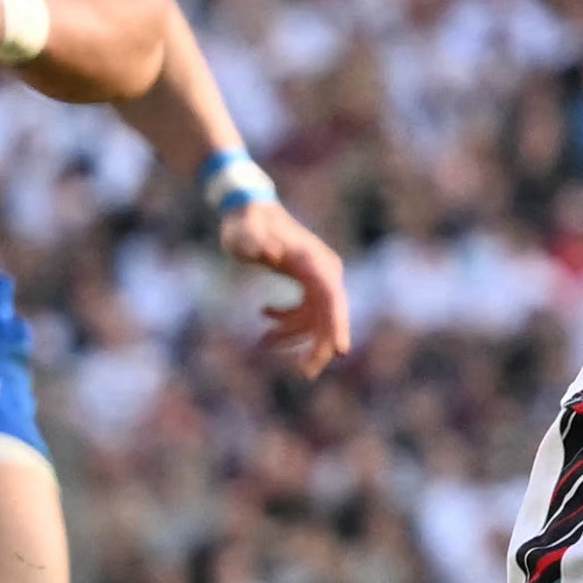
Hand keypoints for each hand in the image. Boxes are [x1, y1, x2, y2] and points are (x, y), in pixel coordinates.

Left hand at [223, 191, 355, 374]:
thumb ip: (252, 240)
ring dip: (293, 336)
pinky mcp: (308, 284)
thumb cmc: (246, 222)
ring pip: (316, 319)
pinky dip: (286, 323)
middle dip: (320, 346)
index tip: (339, 351)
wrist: (250, 210)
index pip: (332, 298)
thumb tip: (270, 255)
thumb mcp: (243, 231)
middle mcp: (323, 271)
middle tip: (306, 373)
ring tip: (262, 343)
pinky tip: (263, 318)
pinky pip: (305, 313)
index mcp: (313, 261)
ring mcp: (317, 279)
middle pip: (331, 316)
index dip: (337, 325)